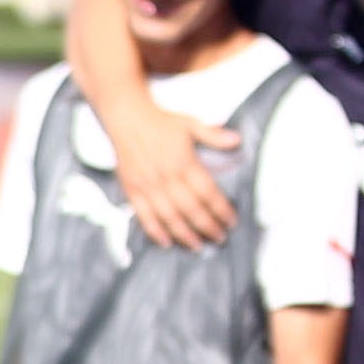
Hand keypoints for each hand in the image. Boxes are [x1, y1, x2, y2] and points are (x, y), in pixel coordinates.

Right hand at [111, 99, 240, 249]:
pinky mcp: (132, 190)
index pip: (207, 193)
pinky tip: (166, 242)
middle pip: (190, 210)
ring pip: (169, 217)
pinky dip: (155, 231)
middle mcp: (166, 177)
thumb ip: (213, 134)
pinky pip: (144, 216)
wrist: (126, 118)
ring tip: (197, 246)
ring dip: (184, 234)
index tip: (231, 221)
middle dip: (207, 226)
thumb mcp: (190, 123)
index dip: (220, 209)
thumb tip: (237, 140)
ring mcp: (147, 186)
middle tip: (219, 238)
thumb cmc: (161, 122)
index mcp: (183, 163)